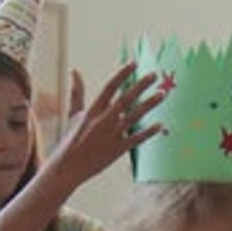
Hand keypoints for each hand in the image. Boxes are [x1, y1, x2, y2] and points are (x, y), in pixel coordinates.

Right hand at [50, 62, 163, 185]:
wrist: (69, 167)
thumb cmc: (71, 140)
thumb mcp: (74, 114)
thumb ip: (77, 92)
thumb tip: (75, 70)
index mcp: (93, 110)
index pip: (110, 87)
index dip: (123, 74)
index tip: (134, 63)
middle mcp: (104, 120)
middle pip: (126, 98)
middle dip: (141, 85)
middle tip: (154, 75)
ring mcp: (112, 135)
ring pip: (134, 116)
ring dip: (149, 104)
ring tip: (162, 94)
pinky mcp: (118, 150)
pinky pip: (137, 138)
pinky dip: (149, 132)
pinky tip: (160, 125)